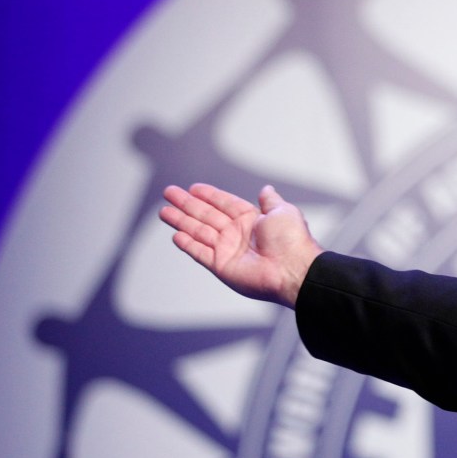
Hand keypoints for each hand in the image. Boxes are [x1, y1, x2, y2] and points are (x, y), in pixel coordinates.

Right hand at [160, 183, 323, 308]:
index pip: (225, 203)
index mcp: (252, 220)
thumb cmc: (292, 241)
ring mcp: (228, 250)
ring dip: (181, 221)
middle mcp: (238, 234)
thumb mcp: (283, 212)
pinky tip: (176, 234)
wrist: (292, 270)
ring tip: (164, 211)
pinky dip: (188, 244)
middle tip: (169, 193)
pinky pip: (200, 252)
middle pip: (206, 215)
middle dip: (187, 204)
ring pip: (198, 231)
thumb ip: (270, 200)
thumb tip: (266, 189)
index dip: (209, 195)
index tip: (193, 187)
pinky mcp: (221, 266)